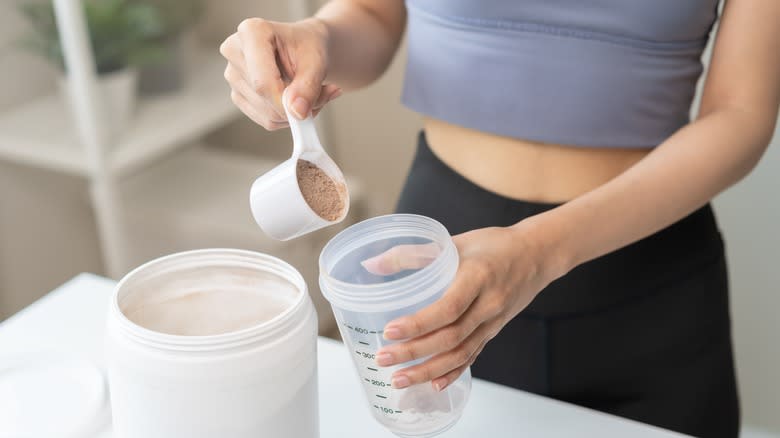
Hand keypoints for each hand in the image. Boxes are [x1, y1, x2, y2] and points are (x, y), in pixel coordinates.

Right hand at [219, 17, 341, 129]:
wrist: (305, 47)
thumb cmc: (309, 46)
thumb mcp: (317, 61)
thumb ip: (308, 86)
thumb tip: (296, 113)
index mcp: (252, 32)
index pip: (262, 81)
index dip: (284, 102)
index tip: (304, 111)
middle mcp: (235, 51)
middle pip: (263, 98)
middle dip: (296, 105)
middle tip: (322, 93)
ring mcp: (233, 75)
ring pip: (266, 113)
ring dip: (294, 112)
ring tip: (309, 93)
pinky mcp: (238, 95)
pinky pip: (265, 119)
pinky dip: (286, 117)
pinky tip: (295, 100)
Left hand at [364, 225, 556, 391]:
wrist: (537, 255)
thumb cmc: (493, 245)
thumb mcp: (454, 242)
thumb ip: (413, 253)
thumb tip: (371, 265)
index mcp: (478, 277)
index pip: (448, 307)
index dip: (419, 323)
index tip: (390, 332)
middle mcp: (488, 304)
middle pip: (450, 337)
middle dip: (415, 353)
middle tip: (384, 360)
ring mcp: (493, 322)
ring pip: (460, 353)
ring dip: (428, 370)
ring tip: (400, 379)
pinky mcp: (493, 331)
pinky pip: (472, 356)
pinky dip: (453, 372)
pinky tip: (433, 384)